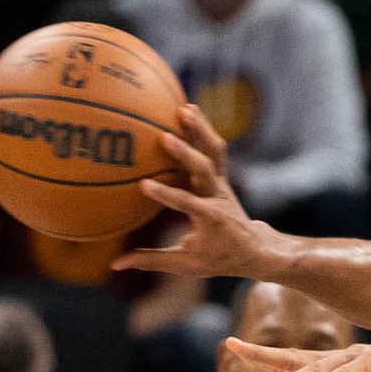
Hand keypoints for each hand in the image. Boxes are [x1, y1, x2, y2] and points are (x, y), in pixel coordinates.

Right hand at [114, 105, 272, 278]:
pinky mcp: (220, 175)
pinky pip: (213, 148)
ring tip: (184, 108)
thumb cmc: (218, 258)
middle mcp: (219, 198)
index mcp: (210, 220)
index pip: (188, 205)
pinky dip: (202, 128)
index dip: (168, 195)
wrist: (254, 248)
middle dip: (186, 154)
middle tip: (164, 137)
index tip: (144, 185)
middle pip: (205, 171)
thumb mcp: (187, 264)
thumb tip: (116, 264)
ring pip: (214, 152)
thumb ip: (153, 261)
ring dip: (200, 130)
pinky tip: (186, 107)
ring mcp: (221, 184)